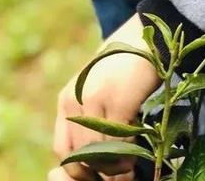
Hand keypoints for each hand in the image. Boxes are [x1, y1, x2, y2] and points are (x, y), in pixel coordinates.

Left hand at [53, 14, 161, 180]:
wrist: (142, 37)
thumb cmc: (123, 69)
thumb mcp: (97, 90)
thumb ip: (90, 118)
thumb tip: (93, 160)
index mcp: (67, 102)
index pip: (62, 149)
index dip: (78, 171)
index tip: (97, 176)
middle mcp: (75, 102)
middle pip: (79, 156)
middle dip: (97, 175)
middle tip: (117, 179)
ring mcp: (95, 101)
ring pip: (98, 154)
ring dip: (114, 170)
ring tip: (129, 171)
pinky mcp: (118, 101)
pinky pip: (118, 142)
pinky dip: (127, 157)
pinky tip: (135, 157)